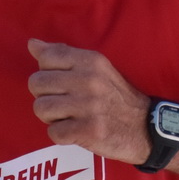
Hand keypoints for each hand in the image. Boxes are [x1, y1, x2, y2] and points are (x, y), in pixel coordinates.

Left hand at [27, 39, 152, 163]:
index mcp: (91, 61)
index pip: (46, 58)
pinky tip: (75, 131)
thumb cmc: (116, 96)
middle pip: (36, 83)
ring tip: (67, 117)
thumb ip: (64, 55)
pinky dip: (61, 135)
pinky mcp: (89, 131)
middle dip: (44, 96)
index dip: (46, 72)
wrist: (146, 128)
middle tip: (62, 103)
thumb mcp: (96, 68)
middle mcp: (90, 80)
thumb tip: (32, 44)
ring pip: (41, 108)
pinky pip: (53, 132)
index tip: (61, 83)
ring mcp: (89, 106)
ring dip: (50, 117)